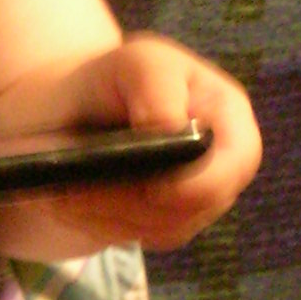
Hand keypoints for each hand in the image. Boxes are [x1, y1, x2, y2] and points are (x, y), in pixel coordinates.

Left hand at [0, 35, 261, 259]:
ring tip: (63, 196)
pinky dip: (101, 225)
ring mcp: (196, 201)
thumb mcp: (136, 62)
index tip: (149, 188)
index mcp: (229, 118)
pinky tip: (69, 205)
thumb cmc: (114, 79)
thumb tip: (169, 131)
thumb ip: (157, 87)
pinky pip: (139, 238)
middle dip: (133, 204)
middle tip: (77, 192)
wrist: (76, 110)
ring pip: (162, 229)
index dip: (196, 184)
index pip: (237, 163)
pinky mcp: (163, 224)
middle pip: (195, 207)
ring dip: (108, 216)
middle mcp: (222, 165)